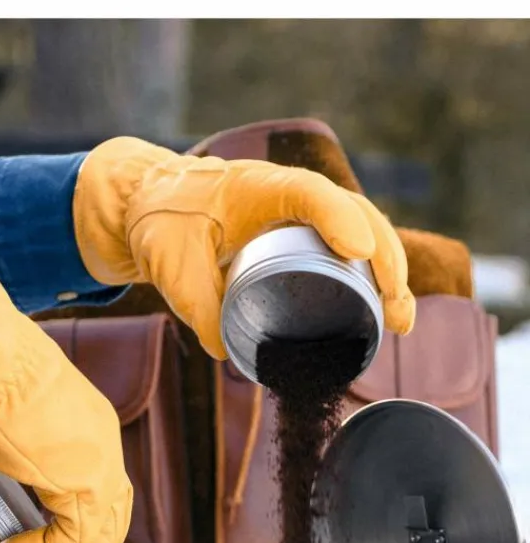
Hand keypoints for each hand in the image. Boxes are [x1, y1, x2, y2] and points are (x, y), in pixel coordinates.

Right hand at [0, 240, 132, 542]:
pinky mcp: (82, 479)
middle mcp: (100, 441)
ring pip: (96, 540)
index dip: (81, 537)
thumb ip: (10, 452)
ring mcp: (97, 460)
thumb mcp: (1, 417)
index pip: (99, 492)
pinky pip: (72, 539)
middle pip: (109, 522)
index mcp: (87, 424)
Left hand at [73, 137, 414, 359]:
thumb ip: (196, 305)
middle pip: (354, 212)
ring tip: (399, 321)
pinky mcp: (293, 235)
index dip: (338, 218)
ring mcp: (293, 214)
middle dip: (383, 258)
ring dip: (384, 272)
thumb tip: (228, 354)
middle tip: (396, 307)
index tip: (357, 251)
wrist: (144, 204)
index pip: (309, 192)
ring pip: (356, 231)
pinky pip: (339, 249)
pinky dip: (363, 278)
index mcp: (255, 187)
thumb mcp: (170, 265)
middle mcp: (285, 194)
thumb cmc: (156, 223)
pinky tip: (379, 311)